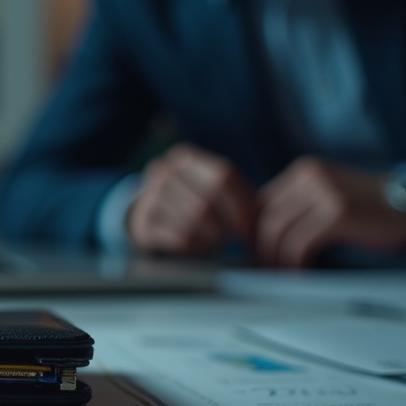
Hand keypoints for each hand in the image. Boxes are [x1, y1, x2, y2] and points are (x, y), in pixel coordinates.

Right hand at [127, 143, 256, 254]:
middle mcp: (164, 171)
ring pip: (194, 222)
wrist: (146, 212)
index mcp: (185, 157)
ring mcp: (150, 195)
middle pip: (207, 203)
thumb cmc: (191, 200)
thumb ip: (238, 197)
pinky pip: (180, 238)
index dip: (242, 205)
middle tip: (235, 239)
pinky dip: (197, 247)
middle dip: (226, 226)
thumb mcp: (212, 189)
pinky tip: (199, 247)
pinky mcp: (143, 222)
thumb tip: (262, 223)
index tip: (251, 227)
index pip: (223, 177)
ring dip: (212, 239)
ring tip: (216, 242)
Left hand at [256, 156, 405, 267]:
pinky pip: (300, 243)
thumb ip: (300, 210)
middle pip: (264, 218)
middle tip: (264, 274)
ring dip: (275, 260)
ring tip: (280, 279)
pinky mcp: (338, 212)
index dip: (253, 233)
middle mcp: (311, 176)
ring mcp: (325, 192)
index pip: (260, 203)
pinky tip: (300, 276)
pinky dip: (294, 264)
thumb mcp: (329, 200)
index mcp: (304, 172)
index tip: (255, 257)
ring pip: (277, 231)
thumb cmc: (371, 212)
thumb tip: (264, 239)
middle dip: (260, 250)